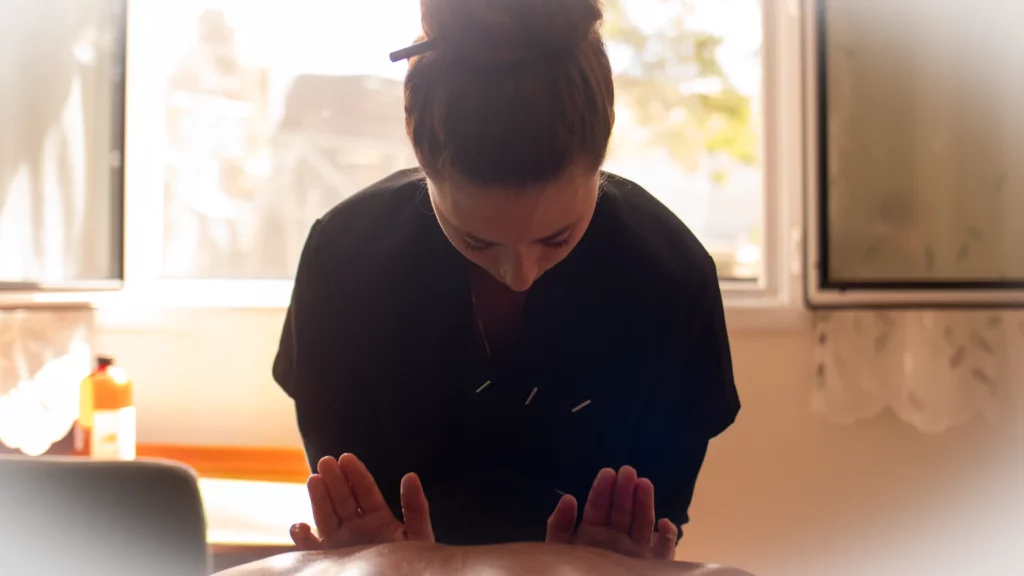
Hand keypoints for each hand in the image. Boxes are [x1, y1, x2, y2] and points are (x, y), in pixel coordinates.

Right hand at [289, 453, 433, 549]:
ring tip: (314, 479)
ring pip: (326, 517)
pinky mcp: (329, 561)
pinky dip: (302, 538)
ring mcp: (341, 544)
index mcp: (379, 520)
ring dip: (319, 498)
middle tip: (326, 461)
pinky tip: (302, 526)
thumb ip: (415, 508)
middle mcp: (357, 529)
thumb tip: (410, 475)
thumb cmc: (410, 566)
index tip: (346, 458)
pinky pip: (312, 549)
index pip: (366, 491)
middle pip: (343, 499)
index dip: (356, 474)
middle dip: (335, 479)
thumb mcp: (417, 536)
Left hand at [545, 466, 677, 559]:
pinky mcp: (654, 565)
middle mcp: (615, 540)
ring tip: (644, 484)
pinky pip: (664, 550)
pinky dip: (666, 536)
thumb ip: (560, 527)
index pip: (597, 509)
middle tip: (627, 471)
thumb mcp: (560, 551)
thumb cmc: (575, 575)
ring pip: (642, 523)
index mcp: (591, 535)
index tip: (607, 473)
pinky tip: (663, 524)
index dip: (602, 491)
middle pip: (621, 511)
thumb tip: (568, 498)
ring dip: (644, 504)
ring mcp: (636, 553)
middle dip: (624, 491)